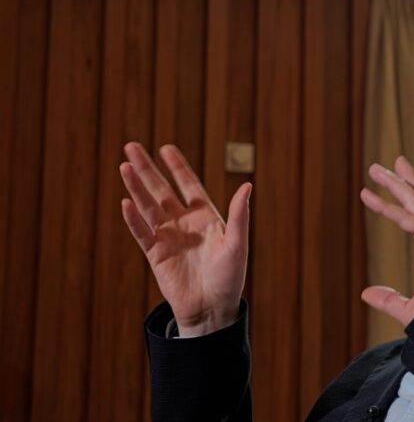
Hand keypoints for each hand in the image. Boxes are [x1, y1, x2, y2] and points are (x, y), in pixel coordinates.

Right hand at [119, 142, 251, 336]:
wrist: (213, 308)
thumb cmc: (230, 277)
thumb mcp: (237, 244)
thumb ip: (240, 215)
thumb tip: (248, 186)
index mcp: (205, 217)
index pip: (188, 185)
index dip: (177, 167)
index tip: (165, 148)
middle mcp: (183, 223)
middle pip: (161, 190)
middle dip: (148, 169)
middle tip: (132, 146)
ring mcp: (167, 237)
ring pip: (148, 206)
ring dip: (136, 187)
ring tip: (125, 166)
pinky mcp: (156, 254)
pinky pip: (142, 232)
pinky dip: (133, 218)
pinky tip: (126, 201)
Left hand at [360, 156, 413, 326]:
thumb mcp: (409, 310)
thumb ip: (389, 300)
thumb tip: (366, 294)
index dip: (400, 202)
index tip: (380, 191)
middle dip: (403, 181)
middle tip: (386, 164)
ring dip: (394, 183)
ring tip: (374, 169)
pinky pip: (410, 220)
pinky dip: (390, 210)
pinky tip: (371, 199)